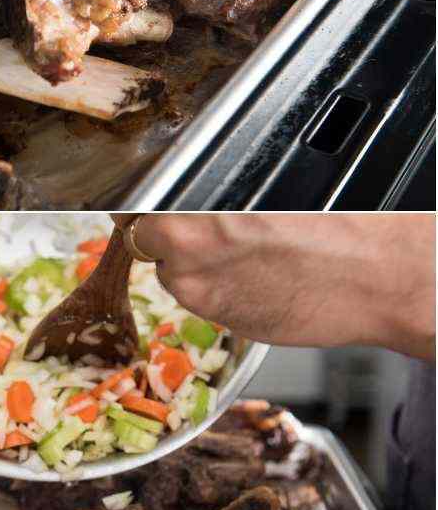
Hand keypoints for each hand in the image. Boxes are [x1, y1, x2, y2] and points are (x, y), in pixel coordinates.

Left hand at [113, 214, 434, 360]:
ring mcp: (201, 293)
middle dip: (167, 236)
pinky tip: (253, 277)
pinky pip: (204, 296)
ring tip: (243, 253)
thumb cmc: (337, 226)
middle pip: (145, 242)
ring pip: (174, 272)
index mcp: (187, 219)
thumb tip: (174, 200)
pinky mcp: (222, 320)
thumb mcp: (260, 190)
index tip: (151, 207)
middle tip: (209, 229)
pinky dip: (218, 288)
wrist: (380, 276)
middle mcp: (185, 258)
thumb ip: (203, 200)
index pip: (130, 212)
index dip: (141, 209)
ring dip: (194, 264)